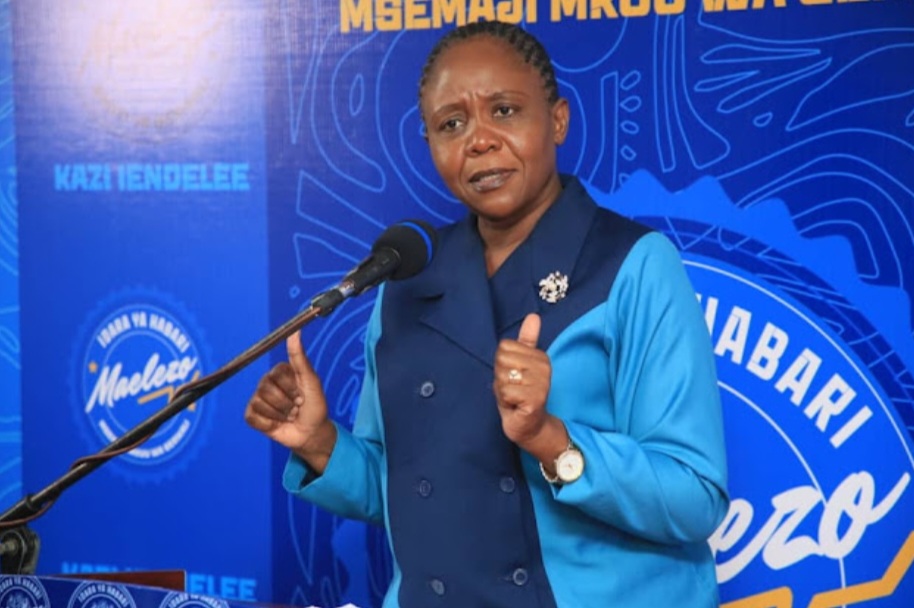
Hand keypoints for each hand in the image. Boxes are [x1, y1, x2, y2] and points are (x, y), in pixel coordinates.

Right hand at [244, 331, 336, 470]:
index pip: (277, 373)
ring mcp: (258, 398)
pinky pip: (253, 417)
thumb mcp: (311, 381)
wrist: (312, 432)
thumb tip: (295, 331)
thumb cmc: (314, 406)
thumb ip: (299, 357)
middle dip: (286, 403)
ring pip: (260, 403)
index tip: (302, 395)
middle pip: (266, 389)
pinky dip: (268, 424)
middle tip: (296, 407)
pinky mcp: (252, 415)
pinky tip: (277, 424)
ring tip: (289, 416)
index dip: (291, 387)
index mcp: (280, 372)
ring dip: (279, 414)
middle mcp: (266, 382)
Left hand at [493, 313, 552, 446]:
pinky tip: (516, 406)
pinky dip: (506, 402)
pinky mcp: (535, 399)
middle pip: (502, 360)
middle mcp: (543, 367)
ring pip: (503, 377)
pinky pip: (507, 391)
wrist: (528, 425)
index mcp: (539, 356)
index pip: (504, 347)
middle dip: (501, 378)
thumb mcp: (519, 365)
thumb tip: (533, 316)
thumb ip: (526, 341)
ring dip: (503, 391)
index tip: (512, 377)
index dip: (501, 365)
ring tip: (514, 398)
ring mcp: (541, 384)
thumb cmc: (520, 395)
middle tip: (512, 389)